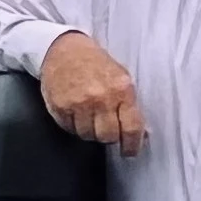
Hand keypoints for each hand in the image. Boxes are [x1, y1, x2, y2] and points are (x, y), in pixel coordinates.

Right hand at [37, 31, 147, 157]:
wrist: (64, 49)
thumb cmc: (95, 63)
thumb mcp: (120, 77)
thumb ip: (130, 105)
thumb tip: (141, 133)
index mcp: (121, 89)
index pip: (131, 127)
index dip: (132, 145)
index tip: (130, 151)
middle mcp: (100, 98)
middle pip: (107, 136)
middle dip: (108, 136)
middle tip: (105, 128)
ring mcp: (78, 103)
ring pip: (87, 135)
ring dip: (89, 131)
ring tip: (89, 116)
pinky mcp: (59, 107)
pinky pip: (69, 129)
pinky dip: (74, 125)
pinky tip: (75, 112)